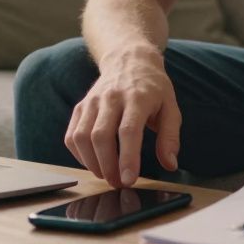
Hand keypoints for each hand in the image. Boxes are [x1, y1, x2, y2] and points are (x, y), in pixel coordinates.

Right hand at [64, 47, 180, 187]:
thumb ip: (170, 136)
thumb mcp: (171, 107)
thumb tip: (170, 164)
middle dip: (108, 166)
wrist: (129, 60)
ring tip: (107, 175)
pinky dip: (79, 155)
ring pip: (82, 137)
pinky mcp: (80, 107)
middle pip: (101, 136)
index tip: (129, 180)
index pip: (128, 130)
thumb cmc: (153, 88)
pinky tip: (93, 162)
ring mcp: (92, 101)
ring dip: (92, 163)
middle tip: (119, 184)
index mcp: (137, 97)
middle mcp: (111, 97)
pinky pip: (72, 135)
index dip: (127, 158)